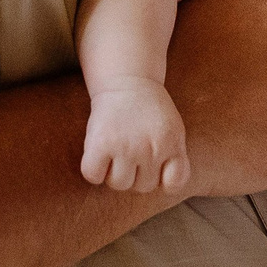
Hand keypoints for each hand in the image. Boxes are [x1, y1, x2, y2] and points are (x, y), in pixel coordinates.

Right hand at [80, 76, 189, 193]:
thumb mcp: (173, 129)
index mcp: (173, 144)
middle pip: (142, 187)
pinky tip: (98, 154)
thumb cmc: (149, 109)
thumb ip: (173, 155)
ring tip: (115, 151)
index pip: (174, 184)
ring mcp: (127, 146)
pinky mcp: (102, 143)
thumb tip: (164, 186)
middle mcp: (152, 148)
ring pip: (118, 184)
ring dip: (113, 173)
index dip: (163, 180)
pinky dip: (93, 170)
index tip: (156, 165)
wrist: (127, 79)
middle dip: (135, 174)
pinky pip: (93, 175)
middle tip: (130, 150)